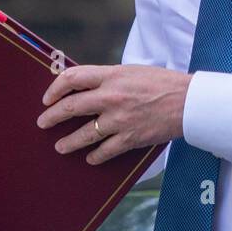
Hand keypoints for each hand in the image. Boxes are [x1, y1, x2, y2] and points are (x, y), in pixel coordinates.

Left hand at [37, 64, 191, 164]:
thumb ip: (108, 78)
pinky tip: (90, 158)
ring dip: (68, 142)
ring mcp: (119, 120)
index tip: (47, 98)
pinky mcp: (129, 138)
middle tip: (43, 123)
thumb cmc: (162, 83)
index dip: (54, 88)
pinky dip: (95, 156)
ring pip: (83, 134)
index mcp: (111, 76)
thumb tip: (85, 87)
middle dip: (52, 117)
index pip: (72, 78)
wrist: (188, 102)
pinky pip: (104, 151)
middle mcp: (111, 97)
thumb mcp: (131, 72)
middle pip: (70, 107)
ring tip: (60, 147)